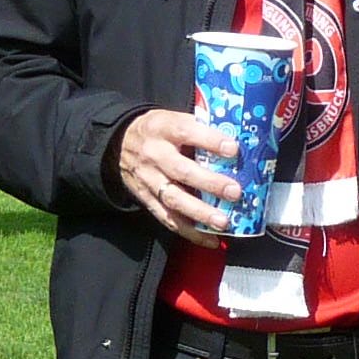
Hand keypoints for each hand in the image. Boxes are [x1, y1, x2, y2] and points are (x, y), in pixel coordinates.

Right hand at [114, 109, 242, 245]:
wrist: (119, 143)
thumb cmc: (158, 131)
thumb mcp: (173, 119)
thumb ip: (200, 129)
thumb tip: (240, 142)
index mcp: (164, 128)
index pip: (187, 132)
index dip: (210, 141)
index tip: (233, 149)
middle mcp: (155, 154)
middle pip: (181, 171)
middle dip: (210, 183)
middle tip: (234, 192)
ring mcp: (149, 179)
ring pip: (173, 199)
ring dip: (200, 213)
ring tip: (223, 222)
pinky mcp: (147, 199)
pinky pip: (167, 218)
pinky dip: (190, 232)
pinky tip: (210, 239)